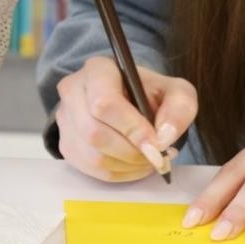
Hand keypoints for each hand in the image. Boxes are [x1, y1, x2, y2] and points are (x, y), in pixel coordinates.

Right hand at [54, 55, 198, 181]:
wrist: (128, 99)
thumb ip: (179, 107)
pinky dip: (119, 173)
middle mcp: (73, 91)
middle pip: (95, 133)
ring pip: (92, 156)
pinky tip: (135, 164)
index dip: (132, 129)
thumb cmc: (149, 94)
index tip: (157, 145)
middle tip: (157, 156)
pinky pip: (91, 170)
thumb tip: (164, 137)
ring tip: (149, 159)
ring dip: (127, 166)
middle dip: (132, 152)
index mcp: (98, 70)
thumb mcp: (175, 91)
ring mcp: (65, 120)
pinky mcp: (66, 144)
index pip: (104, 103)